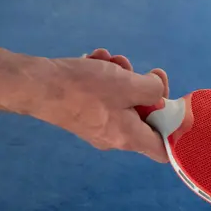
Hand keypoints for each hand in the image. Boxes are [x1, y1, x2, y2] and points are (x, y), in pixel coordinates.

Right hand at [30, 48, 169, 161]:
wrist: (35, 85)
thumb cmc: (85, 89)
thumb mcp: (129, 84)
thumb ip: (154, 89)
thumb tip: (158, 89)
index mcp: (130, 138)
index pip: (162, 151)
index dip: (174, 133)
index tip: (174, 108)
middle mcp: (115, 138)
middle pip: (144, 117)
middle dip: (143, 89)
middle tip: (139, 71)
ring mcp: (98, 126)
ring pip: (123, 100)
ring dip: (122, 77)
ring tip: (110, 60)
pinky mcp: (83, 113)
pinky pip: (104, 97)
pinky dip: (104, 77)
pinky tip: (97, 60)